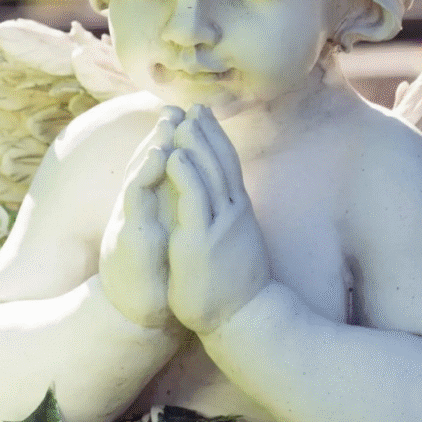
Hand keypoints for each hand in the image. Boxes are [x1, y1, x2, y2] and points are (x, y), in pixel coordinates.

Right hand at [99, 106, 185, 329]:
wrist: (141, 315)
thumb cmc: (157, 272)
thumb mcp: (167, 232)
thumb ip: (170, 205)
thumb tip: (184, 181)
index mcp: (151, 208)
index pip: (159, 166)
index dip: (169, 139)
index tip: (184, 112)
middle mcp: (137, 211)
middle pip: (146, 165)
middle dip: (159, 136)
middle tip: (172, 108)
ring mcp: (130, 225)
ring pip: (138, 179)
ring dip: (150, 150)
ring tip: (165, 126)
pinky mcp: (129, 242)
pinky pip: (135, 207)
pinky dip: (143, 180)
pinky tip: (154, 161)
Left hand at [165, 104, 269, 334]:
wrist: (246, 317)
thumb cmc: (239, 286)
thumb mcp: (238, 244)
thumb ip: (232, 222)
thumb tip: (232, 208)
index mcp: (238, 211)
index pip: (228, 166)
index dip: (216, 139)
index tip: (206, 117)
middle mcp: (233, 210)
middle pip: (221, 161)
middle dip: (207, 131)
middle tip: (195, 105)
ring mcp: (220, 223)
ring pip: (208, 172)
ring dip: (194, 143)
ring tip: (182, 119)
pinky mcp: (204, 238)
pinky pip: (195, 199)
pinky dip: (186, 173)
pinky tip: (176, 154)